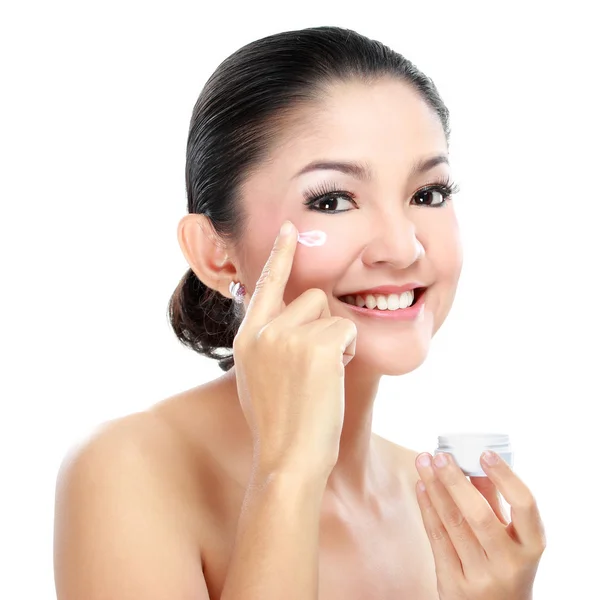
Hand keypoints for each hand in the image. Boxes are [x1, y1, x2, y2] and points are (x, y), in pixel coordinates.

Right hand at [233, 221, 357, 478]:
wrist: (288, 459)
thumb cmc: (280, 424)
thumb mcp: (258, 377)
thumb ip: (266, 342)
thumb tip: (283, 318)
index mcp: (247, 338)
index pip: (264, 284)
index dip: (279, 255)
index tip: (289, 229)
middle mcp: (262, 331)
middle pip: (309, 298)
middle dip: (321, 324)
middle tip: (315, 366)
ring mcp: (286, 336)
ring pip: (331, 314)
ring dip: (336, 340)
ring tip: (321, 376)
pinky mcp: (316, 345)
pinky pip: (348, 330)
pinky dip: (349, 352)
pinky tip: (332, 379)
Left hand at [415, 450, 545, 599]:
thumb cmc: (504, 565)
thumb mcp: (510, 537)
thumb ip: (495, 501)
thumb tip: (474, 461)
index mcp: (531, 546)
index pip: (525, 505)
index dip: (505, 477)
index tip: (485, 453)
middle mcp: (508, 563)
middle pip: (479, 514)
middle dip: (455, 480)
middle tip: (439, 456)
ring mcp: (481, 577)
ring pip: (453, 523)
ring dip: (435, 488)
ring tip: (423, 462)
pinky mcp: (454, 584)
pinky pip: (437, 538)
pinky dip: (428, 508)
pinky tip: (421, 487)